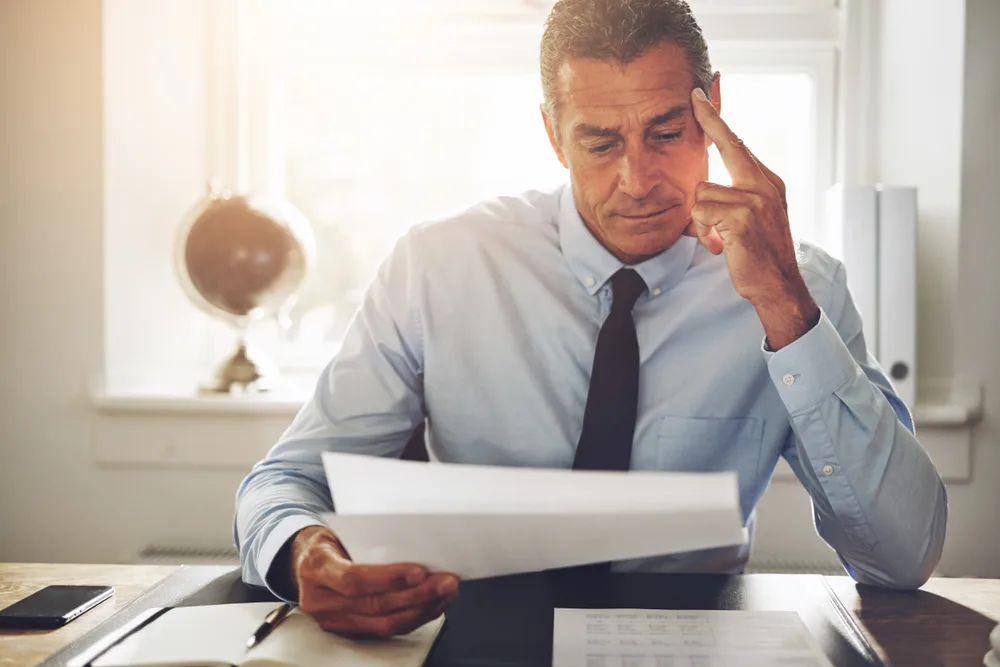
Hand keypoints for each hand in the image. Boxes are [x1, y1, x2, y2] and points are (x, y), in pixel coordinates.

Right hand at [290, 526, 459, 637]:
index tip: (420, 571)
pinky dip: (414, 618)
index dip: (389, 578)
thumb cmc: (328, 541)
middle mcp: (320, 600)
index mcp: (316, 568)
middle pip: (375, 605)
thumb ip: (366, 539)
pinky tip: (432, 605)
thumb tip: (413, 539)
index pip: (354, 579)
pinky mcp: (347, 631)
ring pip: (384, 624)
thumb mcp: (338, 531)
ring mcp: (332, 620)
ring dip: (421, 609)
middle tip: (446, 581)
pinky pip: (386, 630)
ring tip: (446, 593)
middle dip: (417, 595)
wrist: (304, 561)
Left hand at [686, 87, 818, 349]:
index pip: (738, 144)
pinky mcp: (743, 215)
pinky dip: (704, 232)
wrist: (777, 286)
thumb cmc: (758, 255)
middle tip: (694, 96)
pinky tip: (721, 245)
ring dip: (701, 219)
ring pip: (702, 191)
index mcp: (767, 181)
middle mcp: (765, 183)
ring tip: (720, 238)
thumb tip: (703, 187)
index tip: (700, 96)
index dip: (717, 120)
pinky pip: (701, 211)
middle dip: (709, 120)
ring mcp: (756, 198)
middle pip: (728, 144)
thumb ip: (733, 196)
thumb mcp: (750, 218)